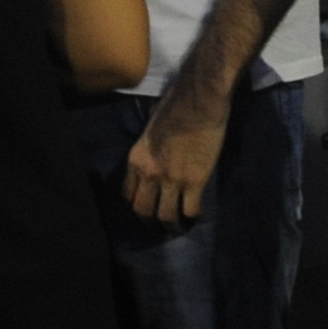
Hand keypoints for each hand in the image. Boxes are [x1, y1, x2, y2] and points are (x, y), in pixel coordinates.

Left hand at [124, 92, 230, 227]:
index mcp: (136, 159)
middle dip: (151, 221)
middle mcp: (149, 174)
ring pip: (166, 216)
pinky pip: (191, 210)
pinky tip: (197, 217)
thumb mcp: (150, 129)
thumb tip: (157, 153)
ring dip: (172, 225)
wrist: (199, 101)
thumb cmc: (176, 105)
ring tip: (179, 227)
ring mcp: (172, 180)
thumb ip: (150, 148)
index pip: (127, 193)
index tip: (146, 207)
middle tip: (160, 224)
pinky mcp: (195, 181)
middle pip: (143, 210)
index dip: (136, 204)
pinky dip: (194, 217)